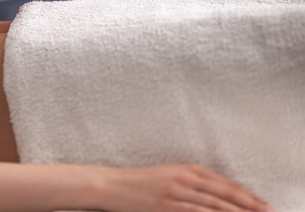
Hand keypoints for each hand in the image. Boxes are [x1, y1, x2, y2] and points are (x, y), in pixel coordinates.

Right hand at [97, 164, 273, 211]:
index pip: (225, 184)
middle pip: (225, 195)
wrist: (112, 185)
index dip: (247, 195)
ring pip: (214, 206)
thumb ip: (192, 182)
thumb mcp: (169, 174)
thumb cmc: (139, 182)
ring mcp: (176, 193)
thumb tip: (217, 195)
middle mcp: (184, 179)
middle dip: (249, 206)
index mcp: (187, 169)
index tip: (263, 205)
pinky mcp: (166, 206)